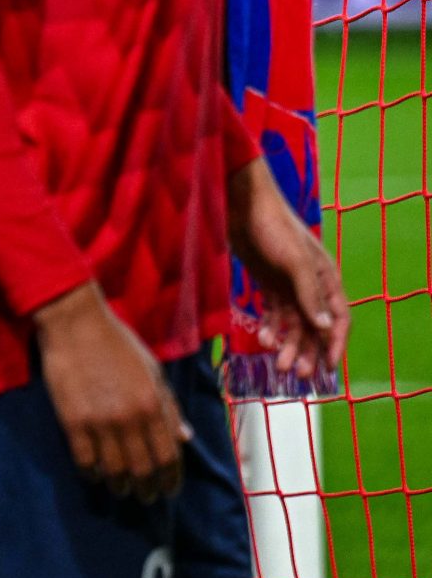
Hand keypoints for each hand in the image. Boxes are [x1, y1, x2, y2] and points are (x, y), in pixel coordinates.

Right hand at [32, 282, 188, 499]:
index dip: (171, 479)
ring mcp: (100, 421)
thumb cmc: (118, 343)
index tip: (169, 489)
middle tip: (145, 496)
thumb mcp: (153, 370)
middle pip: (143, 470)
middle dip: (146, 489)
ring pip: (114, 470)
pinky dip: (92, 472)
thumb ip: (170, 406)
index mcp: (154, 405)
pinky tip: (94, 474)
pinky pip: (84, 459)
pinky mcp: (73, 420)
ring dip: (119, 485)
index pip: (169, 457)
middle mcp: (130, 419)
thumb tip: (185, 438)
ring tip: (120, 488)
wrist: (76, 323)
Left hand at [230, 160, 349, 387]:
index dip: (334, 345)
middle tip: (295, 374)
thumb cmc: (272, 226)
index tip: (328, 369)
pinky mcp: (267, 281)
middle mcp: (310, 284)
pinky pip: (274, 312)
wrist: (239, 203)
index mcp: (326, 279)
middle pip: (314, 326)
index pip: (338, 319)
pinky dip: (270, 327)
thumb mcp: (294, 261)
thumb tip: (325, 327)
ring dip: (287, 344)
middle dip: (307, 351)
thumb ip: (309, 294)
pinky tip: (262, 339)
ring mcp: (288, 284)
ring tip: (276, 363)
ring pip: (293, 323)